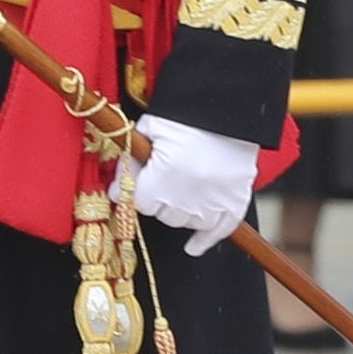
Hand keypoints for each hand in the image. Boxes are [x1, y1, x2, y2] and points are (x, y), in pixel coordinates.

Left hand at [129, 120, 260, 247]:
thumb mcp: (151, 129)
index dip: (137, 189)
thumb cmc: (186, 116)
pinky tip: (193, 248)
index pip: (139, 203)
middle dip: (160, 198)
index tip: (137, 181)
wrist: (230, 105)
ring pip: (187, 222)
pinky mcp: (236, 202)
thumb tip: (117, 192)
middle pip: (163, 214)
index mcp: (161, 180)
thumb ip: (130, 162)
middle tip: (166, 176)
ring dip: (181, 210)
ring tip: (184, 188)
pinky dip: (205, 241)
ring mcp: (212, 203)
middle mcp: (185, 198)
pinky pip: (219, 231)